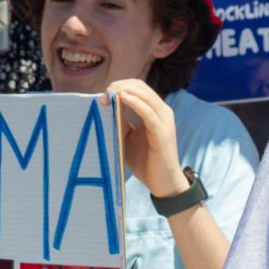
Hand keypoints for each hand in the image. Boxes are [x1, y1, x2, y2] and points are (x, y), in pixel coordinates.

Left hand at [101, 78, 186, 198]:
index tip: (104, 96)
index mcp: (155, 111)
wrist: (162, 183)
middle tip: (104, 95)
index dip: (120, 86)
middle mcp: (162, 111)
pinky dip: (135, 102)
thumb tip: (106, 107)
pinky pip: (148, 112)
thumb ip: (121, 121)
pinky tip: (122, 99)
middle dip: (120, 86)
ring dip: (124, 91)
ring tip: (109, 94)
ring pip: (145, 95)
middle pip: (140, 87)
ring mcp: (164, 120)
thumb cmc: (145, 161)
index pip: (138, 87)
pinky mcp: (162, 132)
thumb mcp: (128, 137)